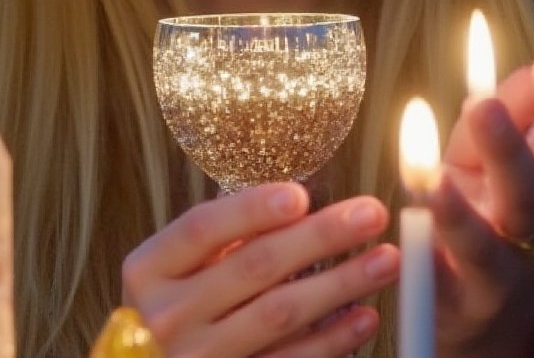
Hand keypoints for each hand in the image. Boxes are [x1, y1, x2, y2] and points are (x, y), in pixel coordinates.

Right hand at [121, 182, 399, 357]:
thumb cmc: (171, 303)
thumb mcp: (173, 267)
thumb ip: (218, 237)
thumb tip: (294, 201)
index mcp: (148, 270)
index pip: (201, 228)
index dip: (251, 209)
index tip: (301, 194)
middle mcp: (168, 316)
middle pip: (253, 267)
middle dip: (319, 236)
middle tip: (370, 213)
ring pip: (280, 314)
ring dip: (340, 283)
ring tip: (385, 258)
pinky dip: (332, 339)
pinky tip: (364, 315)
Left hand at [431, 51, 533, 357]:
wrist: (492, 315)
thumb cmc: (496, 209)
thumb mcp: (502, 157)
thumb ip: (515, 111)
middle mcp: (532, 233)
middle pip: (529, 194)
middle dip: (508, 149)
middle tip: (483, 105)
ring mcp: (492, 273)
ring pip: (479, 246)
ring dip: (456, 214)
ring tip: (435, 179)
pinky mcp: (449, 302)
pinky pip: (432, 282)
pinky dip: (418, 261)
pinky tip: (403, 232)